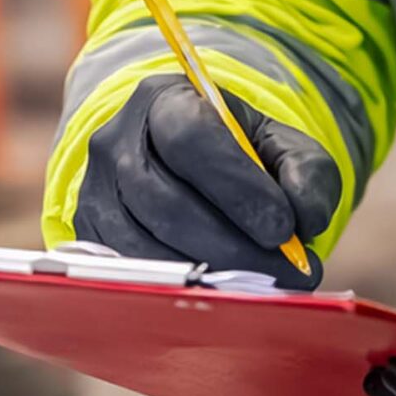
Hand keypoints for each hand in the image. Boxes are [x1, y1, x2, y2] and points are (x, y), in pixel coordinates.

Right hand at [73, 75, 340, 288]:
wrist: (184, 166)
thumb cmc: (239, 154)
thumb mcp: (280, 146)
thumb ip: (306, 173)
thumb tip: (304, 220)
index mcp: (164, 100)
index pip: (192, 137)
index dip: (238, 187)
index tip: (284, 228)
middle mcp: (115, 143)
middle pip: (165, 202)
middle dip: (231, 245)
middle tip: (284, 273)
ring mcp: (93, 194)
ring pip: (144, 246)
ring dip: (209, 275)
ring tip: (261, 287)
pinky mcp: (89, 240)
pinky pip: (132, 276)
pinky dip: (181, 292)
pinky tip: (223, 295)